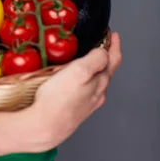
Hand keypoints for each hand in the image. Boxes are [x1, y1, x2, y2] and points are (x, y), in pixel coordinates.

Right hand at [33, 32, 121, 149]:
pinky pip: (83, 90)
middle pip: (106, 71)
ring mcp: (86, 103)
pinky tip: (73, 80)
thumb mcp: (80, 71)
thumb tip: (104, 52)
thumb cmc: (59, 98)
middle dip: (105, 56)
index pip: (114, 60)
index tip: (114, 35)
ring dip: (94, 68)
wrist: (44, 126)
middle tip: (101, 43)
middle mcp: (96, 94)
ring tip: (87, 58)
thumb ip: (96, 59)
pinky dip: (83, 80)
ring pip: (95, 82)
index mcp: (100, 82)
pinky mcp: (74, 109)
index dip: (115, 45)